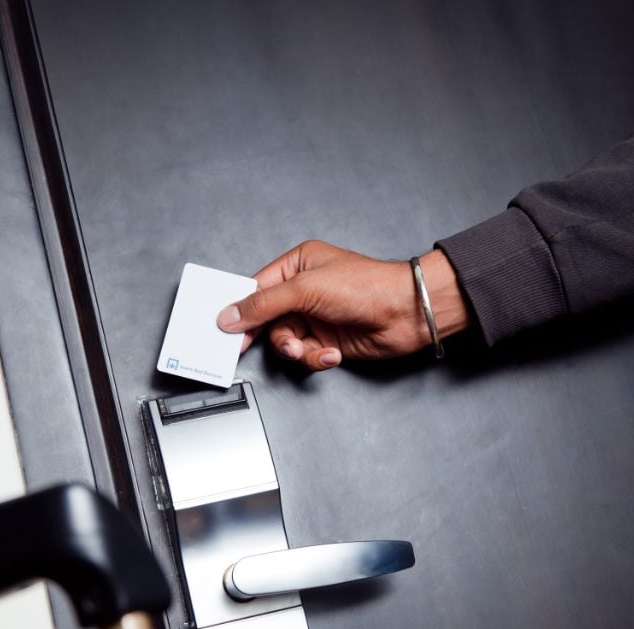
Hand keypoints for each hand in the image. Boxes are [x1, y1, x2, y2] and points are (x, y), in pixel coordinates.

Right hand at [216, 240, 469, 370]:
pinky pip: (306, 355)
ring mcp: (316, 317)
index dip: (241, 309)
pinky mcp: (328, 340)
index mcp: (297, 266)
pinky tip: (332, 353)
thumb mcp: (305, 290)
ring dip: (296, 349)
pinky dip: (316, 358)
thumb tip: (232, 314)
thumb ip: (264, 304)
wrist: (406, 314)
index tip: (226, 328)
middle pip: (268, 320)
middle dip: (272, 335)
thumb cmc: (366, 287)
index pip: (257, 288)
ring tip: (308, 348)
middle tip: (257, 347)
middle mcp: (305, 291)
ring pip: (286, 341)